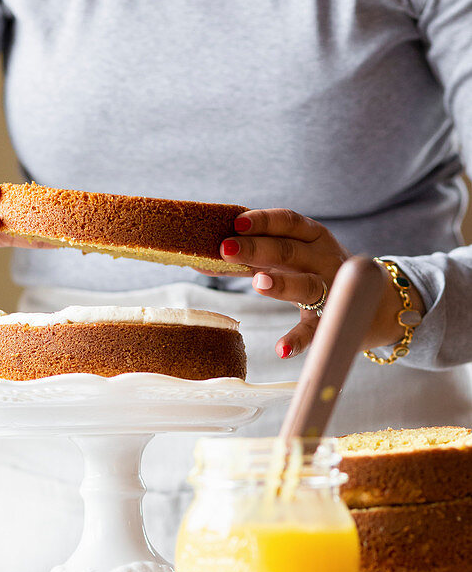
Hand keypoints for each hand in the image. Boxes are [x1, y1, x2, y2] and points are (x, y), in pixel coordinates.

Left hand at [218, 208, 424, 357]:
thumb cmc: (314, 272)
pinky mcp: (332, 322)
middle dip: (257, 248)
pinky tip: (280, 350)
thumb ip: (251, 257)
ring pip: (307, 286)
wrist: (372, 303)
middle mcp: (324, 260)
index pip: (288, 222)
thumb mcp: (290, 258)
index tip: (236, 222)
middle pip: (289, 251)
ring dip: (283, 283)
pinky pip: (315, 331)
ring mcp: (331, 290)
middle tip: (225, 249)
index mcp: (313, 237)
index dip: (262, 221)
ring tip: (258, 283)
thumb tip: (199, 257)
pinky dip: (299, 340)